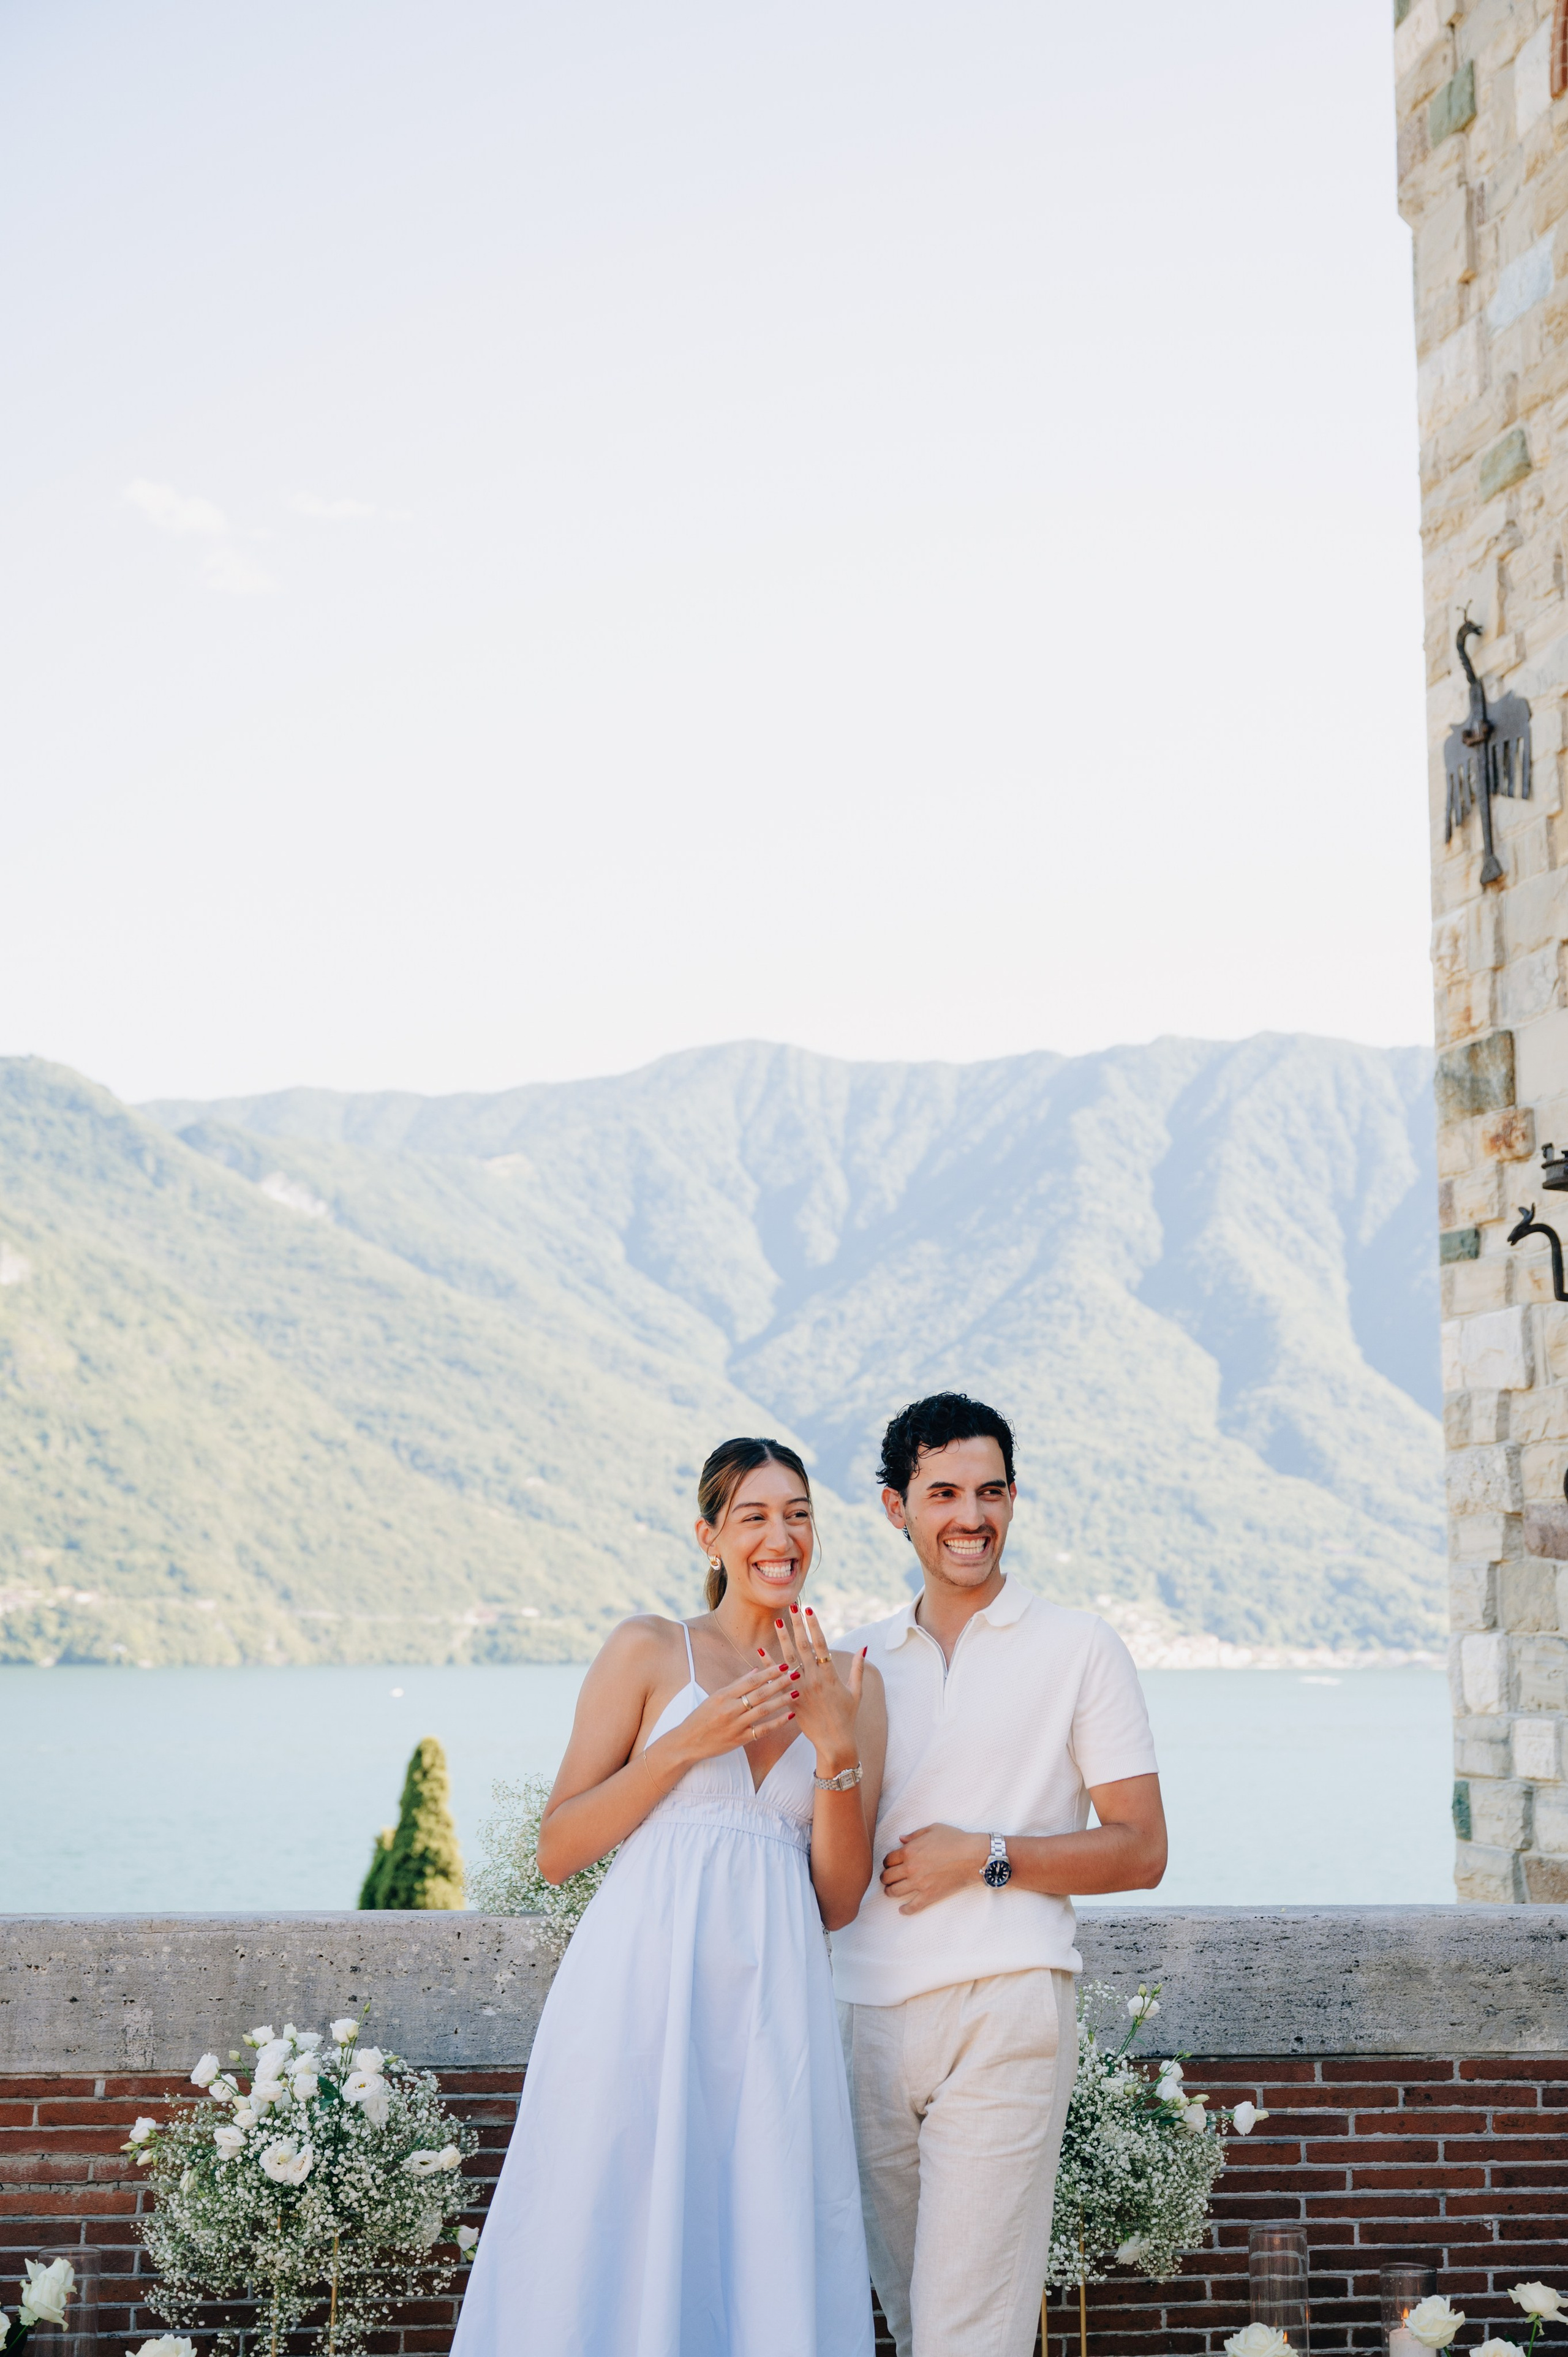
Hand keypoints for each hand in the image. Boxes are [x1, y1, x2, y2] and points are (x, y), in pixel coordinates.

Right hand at [672, 1660, 796, 1764]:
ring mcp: (735, 1725)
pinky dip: (777, 1722)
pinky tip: (789, 1715)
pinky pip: (762, 1730)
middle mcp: (730, 1709)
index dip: (769, 1672)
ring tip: (797, 1692)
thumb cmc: (701, 1717)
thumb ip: (736, 1684)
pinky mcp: (740, 1739)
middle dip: (780, 1683)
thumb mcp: (715, 1697)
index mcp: (723, 1695)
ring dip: (782, 1700)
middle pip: (760, 1693)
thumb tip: (756, 1671)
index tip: (784, 1665)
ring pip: (764, 1710)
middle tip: (796, 1675)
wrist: (687, 1742)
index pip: (751, 1681)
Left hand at [770, 1603, 863, 1773]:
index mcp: (831, 1675)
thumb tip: (863, 1648)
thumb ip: (858, 1669)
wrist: (834, 1742)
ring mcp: (802, 1690)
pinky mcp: (792, 1700)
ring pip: (789, 1660)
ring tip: (776, 1623)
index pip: (821, 1645)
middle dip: (798, 1626)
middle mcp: (815, 1680)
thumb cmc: (847, 1716)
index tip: (810, 1611)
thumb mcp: (856, 1691)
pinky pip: (777, 1680)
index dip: (815, 1627)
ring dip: (782, 1640)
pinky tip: (760, 1651)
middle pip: (804, 1647)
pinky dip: (768, 1666)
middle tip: (792, 1607)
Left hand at [879, 1823, 988, 1913]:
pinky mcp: (929, 1895)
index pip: (888, 1860)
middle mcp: (910, 1868)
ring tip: (891, 1891)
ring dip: (890, 1892)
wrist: (972, 1856)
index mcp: (909, 1851)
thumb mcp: (933, 1829)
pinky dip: (905, 1910)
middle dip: (885, 1877)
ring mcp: (919, 1883)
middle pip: (887, 1876)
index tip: (889, 1865)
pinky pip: (912, 1906)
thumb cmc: (954, 1839)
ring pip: (895, 1891)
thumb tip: (900, 1839)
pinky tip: (902, 1909)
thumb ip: (914, 1834)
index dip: (887, 1862)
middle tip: (887, 1879)